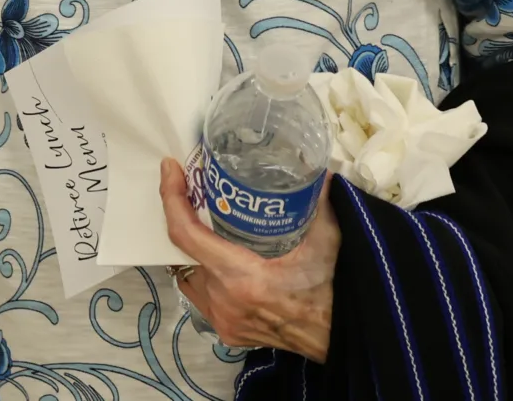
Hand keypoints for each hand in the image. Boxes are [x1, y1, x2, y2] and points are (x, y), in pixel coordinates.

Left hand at [158, 156, 337, 361]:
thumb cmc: (332, 296)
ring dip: (194, 250)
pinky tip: (218, 260)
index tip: (171, 169)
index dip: (171, 198)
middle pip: (186, 251)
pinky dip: (204, 275)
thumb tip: (321, 174)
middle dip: (185, 219)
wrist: (341, 343)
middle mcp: (222, 301)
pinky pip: (200, 296)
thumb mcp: (328, 247)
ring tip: (206, 223)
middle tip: (195, 191)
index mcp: (242, 279)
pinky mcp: (225, 332)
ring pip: (188, 275)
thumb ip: (321, 208)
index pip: (185, 234)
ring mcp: (221, 319)